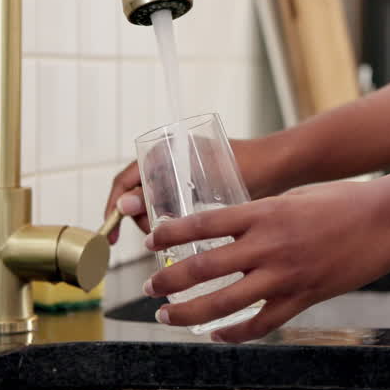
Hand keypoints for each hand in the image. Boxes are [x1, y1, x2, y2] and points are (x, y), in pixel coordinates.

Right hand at [105, 137, 290, 243]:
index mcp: (163, 149)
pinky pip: (170, 203)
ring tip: (169, 240)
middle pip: (136, 194)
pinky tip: (177, 237)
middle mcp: (167, 156)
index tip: (111, 237)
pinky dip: (168, 220)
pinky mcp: (194, 183)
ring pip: (153, 202)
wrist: (279, 167)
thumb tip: (124, 205)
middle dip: (138, 219)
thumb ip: (161, 193)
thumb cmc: (245, 168)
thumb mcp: (199, 183)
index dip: (113, 208)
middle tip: (154, 240)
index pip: (124, 180)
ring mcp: (180, 170)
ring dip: (154, 222)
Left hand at [141, 180, 389, 342]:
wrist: (388, 220)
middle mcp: (269, 245)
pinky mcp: (303, 298)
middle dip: (169, 279)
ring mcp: (286, 276)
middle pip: (204, 267)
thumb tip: (228, 227)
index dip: (171, 232)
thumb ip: (260, 213)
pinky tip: (216, 335)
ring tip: (167, 315)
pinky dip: (233, 333)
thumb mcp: (294, 196)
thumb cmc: (344, 201)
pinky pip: (260, 323)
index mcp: (265, 213)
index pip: (204, 223)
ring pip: (224, 303)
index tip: (151, 238)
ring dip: (188, 312)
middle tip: (149, 285)